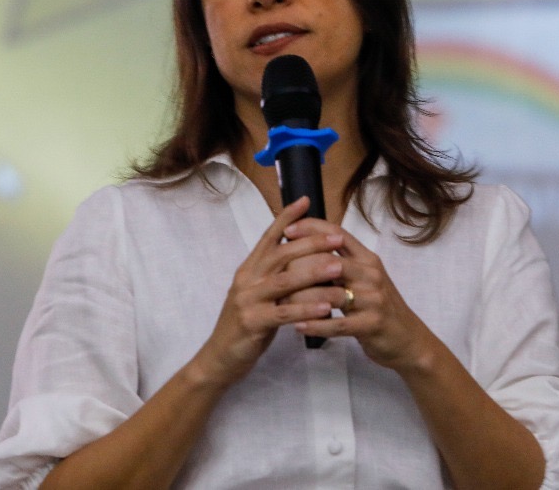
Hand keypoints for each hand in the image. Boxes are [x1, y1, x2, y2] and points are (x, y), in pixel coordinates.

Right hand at [191, 197, 345, 386]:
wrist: (219, 357)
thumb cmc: (246, 324)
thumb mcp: (258, 294)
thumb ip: (274, 275)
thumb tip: (301, 254)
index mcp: (249, 268)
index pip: (268, 236)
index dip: (286, 217)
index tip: (306, 200)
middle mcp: (246, 279)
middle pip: (281, 254)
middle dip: (311, 243)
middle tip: (338, 237)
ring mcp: (248, 300)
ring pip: (284, 281)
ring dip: (314, 272)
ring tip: (339, 267)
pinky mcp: (253, 323)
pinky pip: (284, 313)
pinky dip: (307, 308)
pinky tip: (327, 307)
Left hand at [282, 217, 438, 371]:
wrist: (408, 339)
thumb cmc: (378, 307)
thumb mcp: (365, 279)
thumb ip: (342, 263)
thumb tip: (308, 247)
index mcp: (368, 259)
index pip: (338, 234)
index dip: (312, 228)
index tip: (287, 229)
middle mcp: (371, 274)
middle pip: (330, 261)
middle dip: (299, 264)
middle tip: (275, 271)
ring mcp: (373, 299)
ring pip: (330, 294)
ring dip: (302, 299)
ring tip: (279, 303)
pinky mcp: (372, 324)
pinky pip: (338, 324)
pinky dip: (316, 325)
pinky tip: (297, 326)